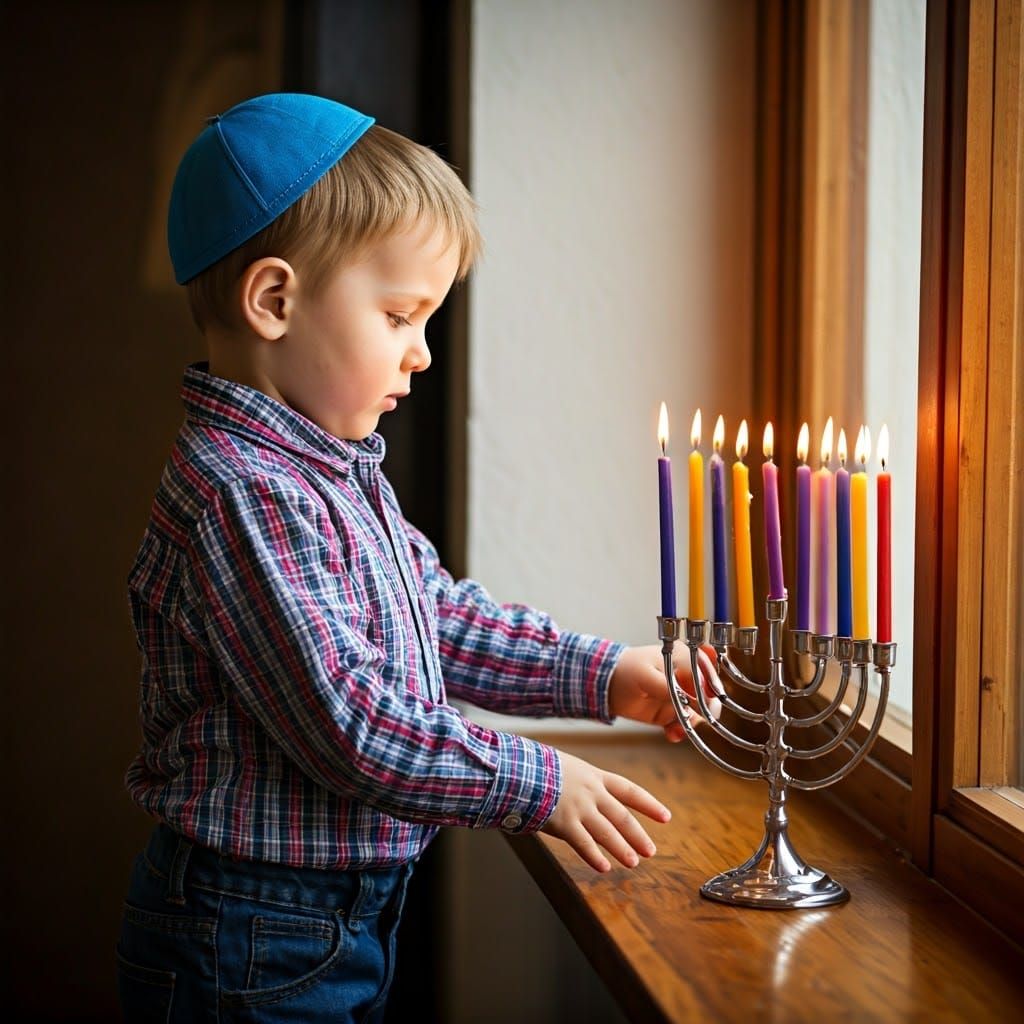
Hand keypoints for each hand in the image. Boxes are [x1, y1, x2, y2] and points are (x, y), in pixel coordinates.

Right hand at [541, 750, 670, 871]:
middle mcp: (591, 793)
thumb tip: (588, 799)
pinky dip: (594, 857)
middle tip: (650, 851)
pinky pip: (583, 844)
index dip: (649, 804)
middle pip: (622, 816)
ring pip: (607, 832)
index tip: (666, 817)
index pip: (630, 791)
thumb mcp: (567, 767)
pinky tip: (604, 867)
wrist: (520, 767)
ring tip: (633, 863)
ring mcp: (579, 808)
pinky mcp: (564, 822)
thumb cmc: (538, 767)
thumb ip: (580, 783)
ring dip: (621, 849)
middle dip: (638, 835)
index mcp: (594, 776)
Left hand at [608, 643, 721, 742]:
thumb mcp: (645, 675)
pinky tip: (672, 734)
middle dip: (705, 709)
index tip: (709, 699)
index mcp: (683, 658)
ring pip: (699, 713)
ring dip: (691, 723)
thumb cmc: (627, 671)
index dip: (709, 686)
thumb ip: (666, 686)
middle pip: (709, 694)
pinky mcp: (673, 712)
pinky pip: (684, 725)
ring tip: (677, 729)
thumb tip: (687, 699)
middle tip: (693, 717)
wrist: (607, 684)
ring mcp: (682, 696)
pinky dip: (680, 731)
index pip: (705, 672)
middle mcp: (688, 677)